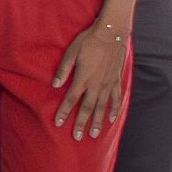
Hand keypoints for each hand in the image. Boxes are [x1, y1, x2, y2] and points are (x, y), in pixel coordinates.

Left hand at [50, 18, 132, 135]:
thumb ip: (63, 69)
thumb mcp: (71, 52)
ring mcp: (108, 84)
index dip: (64, 112)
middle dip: (81, 123)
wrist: (112, 34)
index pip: (71, 99)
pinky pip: (116, 98)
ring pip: (102, 107)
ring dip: (98, 122)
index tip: (58, 123)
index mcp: (83, 78)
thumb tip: (55, 85)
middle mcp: (96, 84)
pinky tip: (112, 119)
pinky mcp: (116, 80)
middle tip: (77, 137)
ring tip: (94, 134)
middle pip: (87, 108)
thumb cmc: (88, 41)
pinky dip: (114, 110)